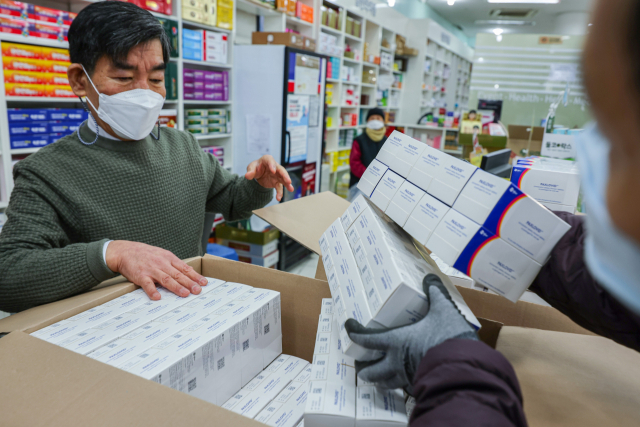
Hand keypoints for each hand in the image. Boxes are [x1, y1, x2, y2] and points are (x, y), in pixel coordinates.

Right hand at [106, 240, 207, 299]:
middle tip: (198, 290)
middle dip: (189, 283)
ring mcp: (151, 270)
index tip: (204, 283)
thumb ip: (173, 264)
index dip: (195, 276)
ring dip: (176, 287)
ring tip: (185, 294)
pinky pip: (147, 285)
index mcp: (168, 258)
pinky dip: (152, 291)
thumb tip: (187, 273)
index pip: (184, 268)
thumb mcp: (162, 255)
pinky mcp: (140, 276)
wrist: (125, 251)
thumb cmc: (145, 254)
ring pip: (166, 279)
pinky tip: (157, 297)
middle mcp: (162, 263)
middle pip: (178, 274)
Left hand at [245, 155, 294, 201]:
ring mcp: (277, 175)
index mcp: (267, 160)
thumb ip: (250, 171)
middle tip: (288, 181)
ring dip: (287, 184)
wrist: (258, 173)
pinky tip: (279, 198)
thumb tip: (247, 176)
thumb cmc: (256, 167)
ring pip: (283, 179)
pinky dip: (279, 192)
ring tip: (291, 189)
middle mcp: (274, 167)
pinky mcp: (276, 182)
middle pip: (281, 170)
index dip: (272, 165)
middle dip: (285, 175)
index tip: (273, 171)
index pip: (270, 161)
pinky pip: (279, 187)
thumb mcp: (251, 167)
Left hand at [345, 274, 477, 394]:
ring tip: (378, 374)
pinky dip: (400, 385)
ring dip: (378, 380)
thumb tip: (430, 278)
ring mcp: (407, 378)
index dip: (353, 333)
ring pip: (384, 384)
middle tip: (362, 360)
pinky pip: (404, 389)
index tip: (349, 326)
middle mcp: (396, 363)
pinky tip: (404, 380)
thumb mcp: (443, 311)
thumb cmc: (449, 338)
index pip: (365, 339)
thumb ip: (435, 294)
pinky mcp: (420, 386)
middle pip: (369, 371)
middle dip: (362, 367)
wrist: (466, 368)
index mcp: (395, 342)